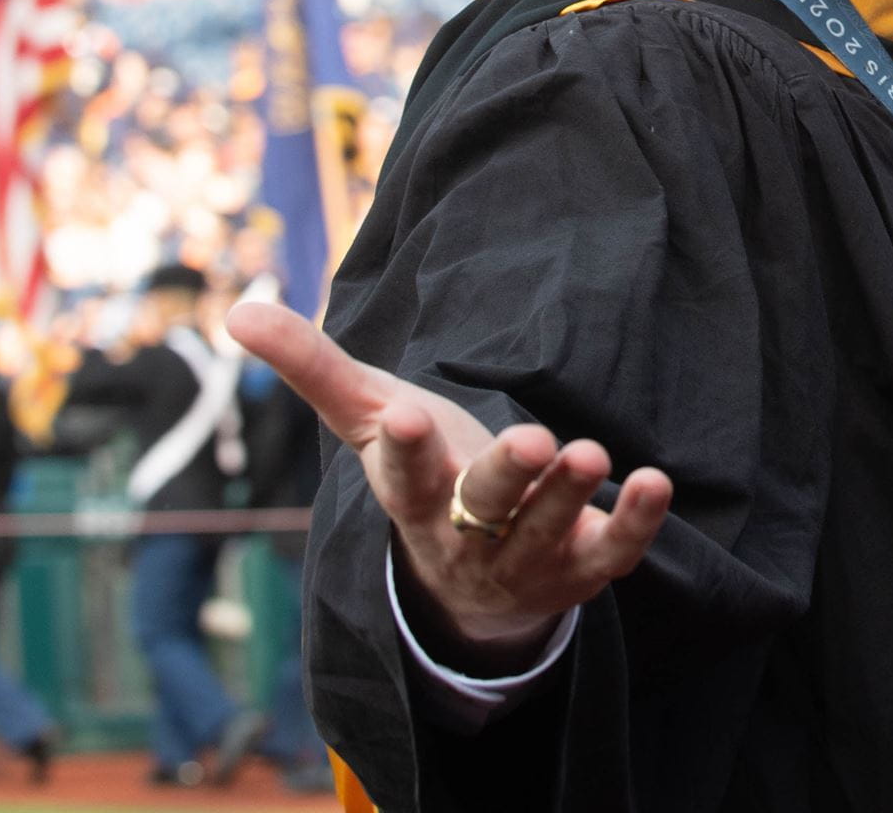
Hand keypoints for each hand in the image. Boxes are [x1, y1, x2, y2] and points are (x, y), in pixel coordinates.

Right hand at [227, 300, 673, 672]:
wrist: (473, 583)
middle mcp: (466, 533)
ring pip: (545, 529)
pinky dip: (636, 524)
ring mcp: (525, 557)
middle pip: (482, 507)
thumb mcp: (369, 419)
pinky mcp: (582, 568)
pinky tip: (656, 482)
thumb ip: (314, 366)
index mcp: (412, 493)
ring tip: (587, 452)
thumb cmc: (424, 474)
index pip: (402, 474)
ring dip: (568, 494)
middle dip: (504, 476)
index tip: (408, 418)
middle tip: (533, 442)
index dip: (406, 450)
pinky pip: (612, 553)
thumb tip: (236, 309)